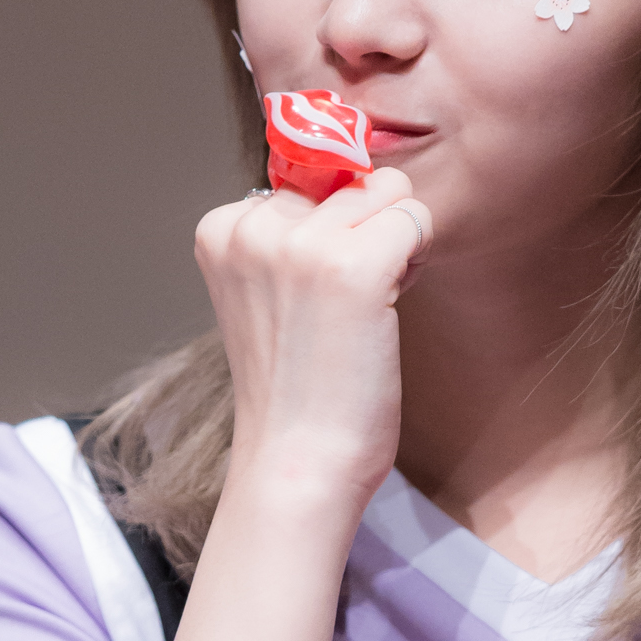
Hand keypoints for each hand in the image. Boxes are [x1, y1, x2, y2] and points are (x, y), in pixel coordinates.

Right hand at [194, 168, 431, 515]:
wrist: (297, 464)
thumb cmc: (296, 390)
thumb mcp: (268, 294)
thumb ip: (292, 236)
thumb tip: (364, 176)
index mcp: (221, 228)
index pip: (308, 177)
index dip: (334, 228)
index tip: (322, 290)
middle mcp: (253, 226)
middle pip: (353, 178)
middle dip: (370, 227)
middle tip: (353, 301)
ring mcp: (301, 244)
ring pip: (390, 191)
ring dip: (398, 239)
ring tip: (372, 304)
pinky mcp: (354, 267)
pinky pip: (416, 218)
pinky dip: (419, 257)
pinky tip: (393, 306)